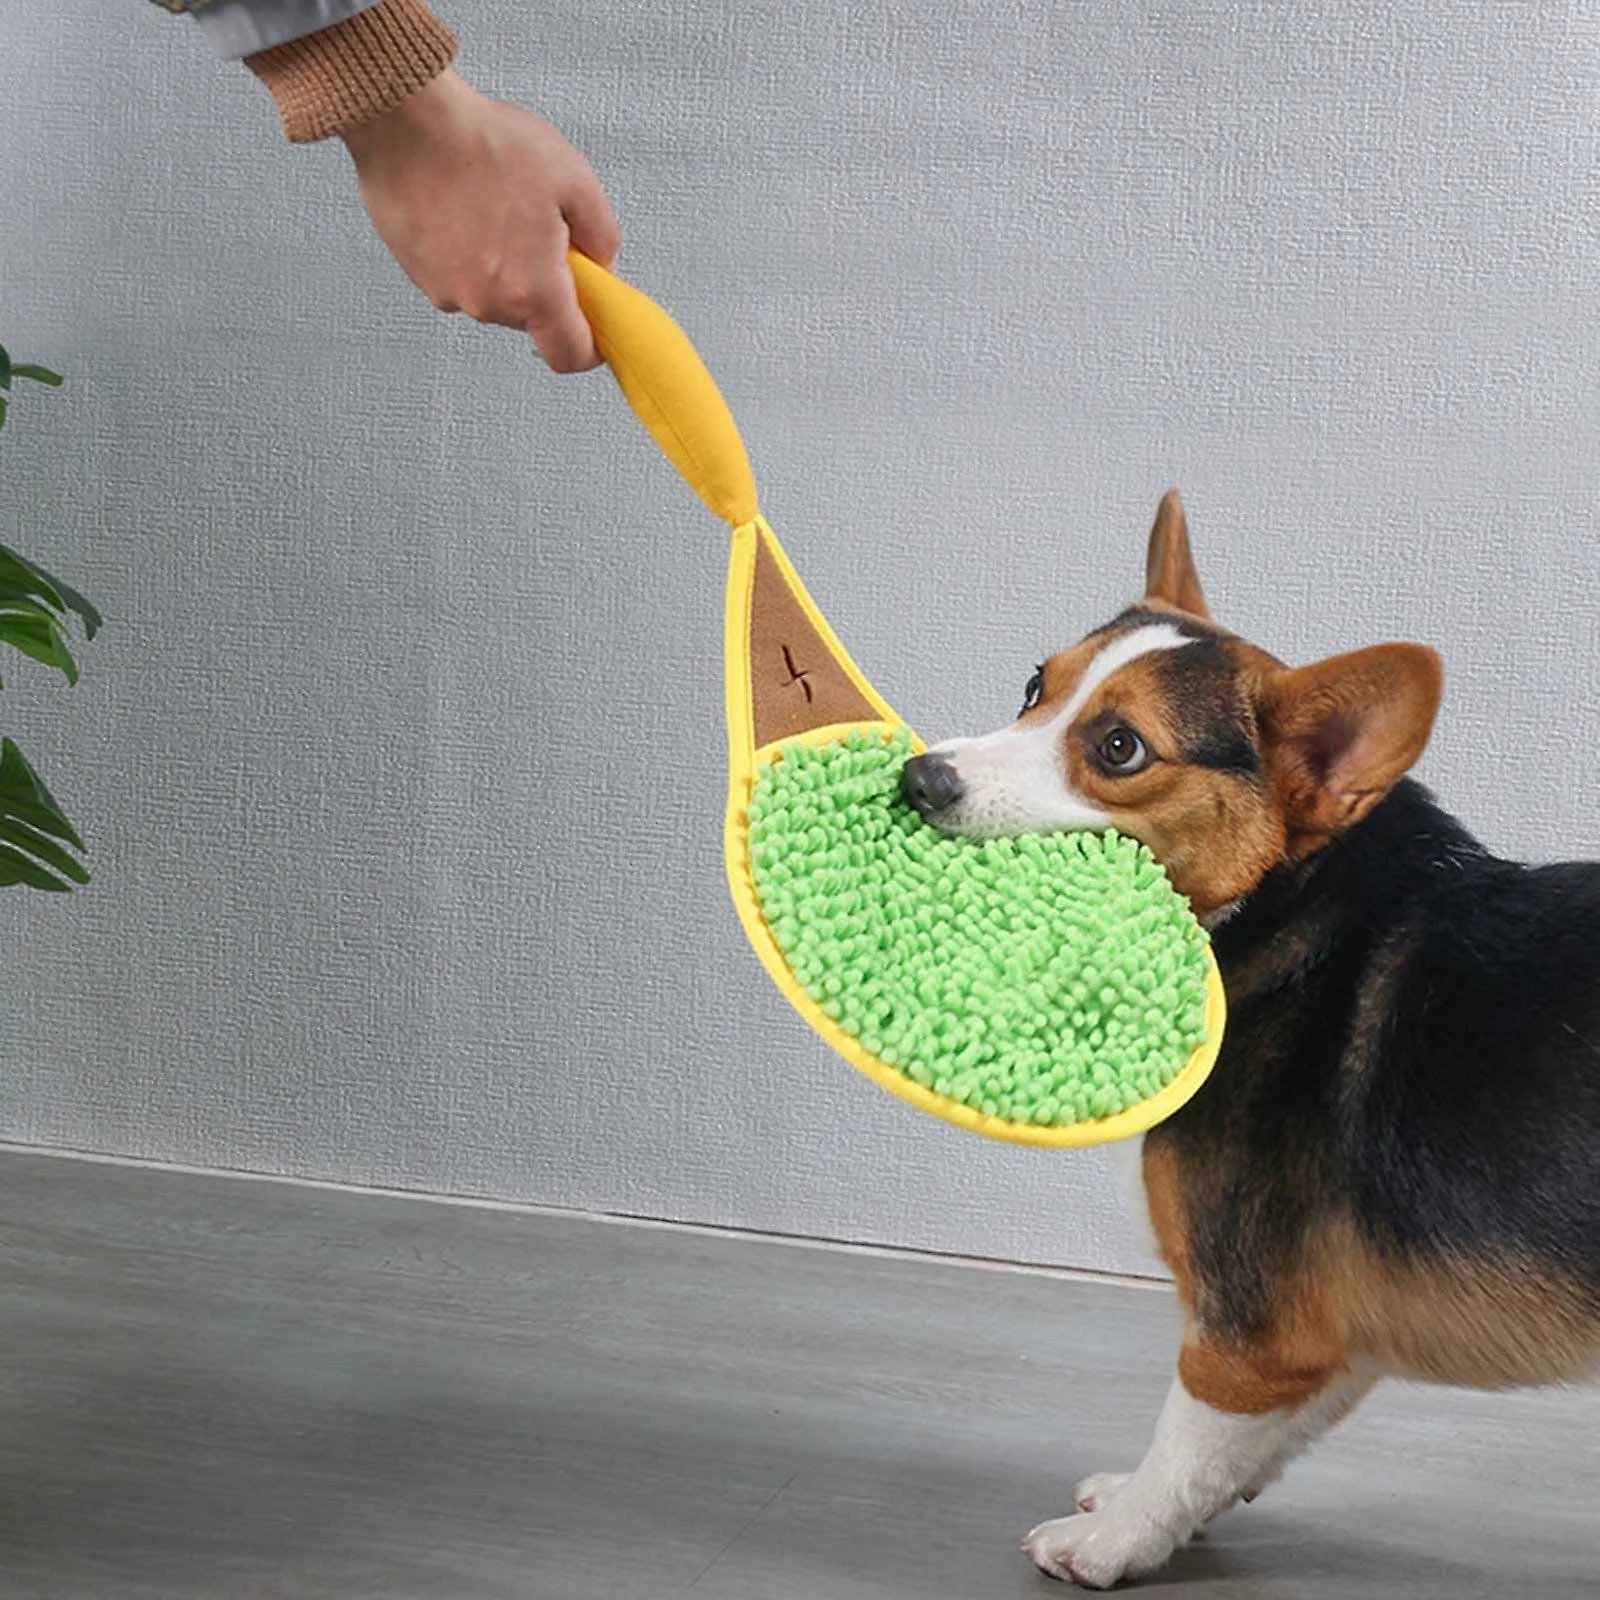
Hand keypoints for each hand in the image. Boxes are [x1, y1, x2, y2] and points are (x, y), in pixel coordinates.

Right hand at [342, 69, 620, 371]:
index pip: (569, 355)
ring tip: (496, 210)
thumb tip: (602, 263)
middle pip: (532, 320)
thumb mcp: (573, 180)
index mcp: (532, 290)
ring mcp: (449, 293)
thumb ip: (601, 235)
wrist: (407, 122)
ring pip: (495, 298)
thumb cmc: (483, 144)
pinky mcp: (420, 276)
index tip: (593, 327)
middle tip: (542, 232)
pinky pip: (461, 279)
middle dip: (545, 286)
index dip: (588, 347)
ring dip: (505, 268)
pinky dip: (471, 256)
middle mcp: (488, 304)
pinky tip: (466, 212)